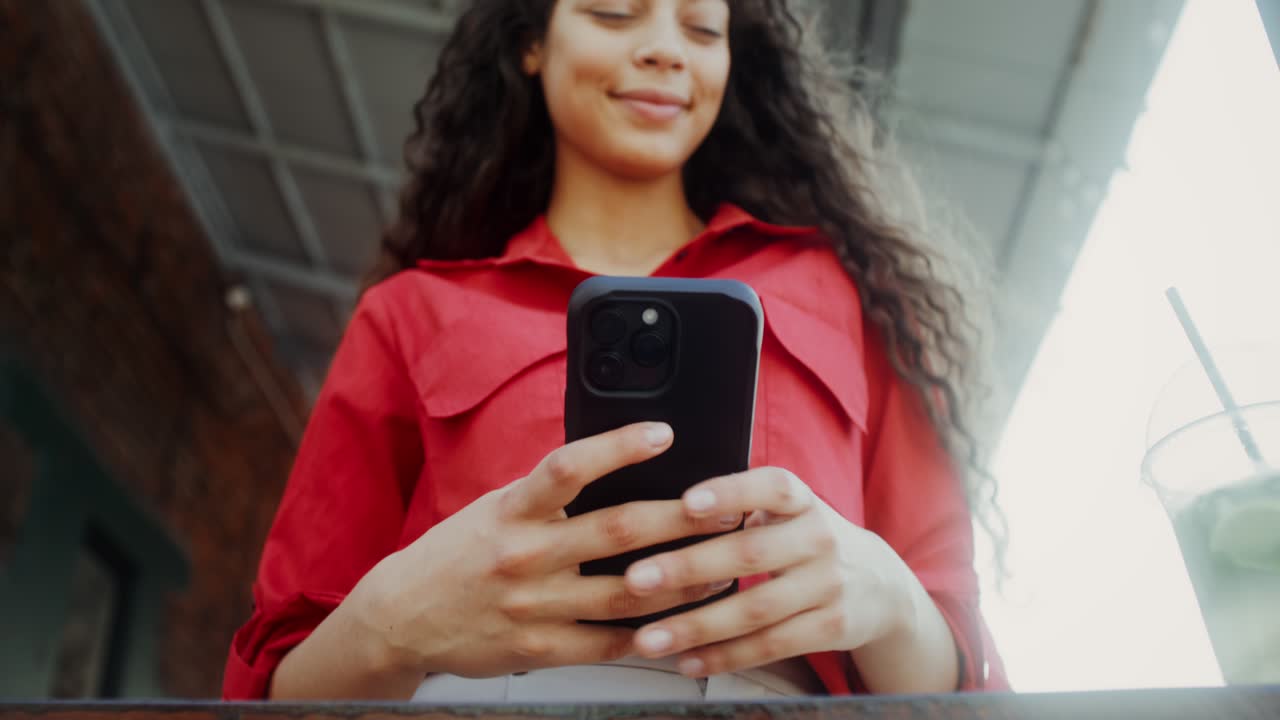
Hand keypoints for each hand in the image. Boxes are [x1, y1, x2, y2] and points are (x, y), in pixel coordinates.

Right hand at [347, 422, 741, 678]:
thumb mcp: (497, 508)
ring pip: (626, 594)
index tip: (664, 432)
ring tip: (723, 566)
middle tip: (727, 506)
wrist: (402, 617)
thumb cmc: (459, 553)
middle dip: (681, 518)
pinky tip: (683, 620)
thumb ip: (549, 493)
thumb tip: (616, 464)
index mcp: (512, 510)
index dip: (619, 447)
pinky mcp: (539, 649)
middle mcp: (523, 555)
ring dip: (683, 580)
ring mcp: (533, 606)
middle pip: (617, 530)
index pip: (569, 467)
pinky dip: (650, 632)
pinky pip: (608, 642)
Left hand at [620, 467, 916, 676]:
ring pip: (755, 609)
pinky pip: (770, 645)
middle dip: (688, 567)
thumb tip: (664, 510)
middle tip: (636, 578)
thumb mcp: (788, 511)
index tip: (686, 502)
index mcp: (803, 501)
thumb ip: (741, 506)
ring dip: (696, 626)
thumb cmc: (805, 540)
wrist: (881, 585)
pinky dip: (724, 656)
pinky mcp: (831, 628)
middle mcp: (819, 538)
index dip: (730, 492)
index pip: (771, 487)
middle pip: (750, 553)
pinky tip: (686, 661)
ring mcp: (828, 585)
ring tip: (647, 639)